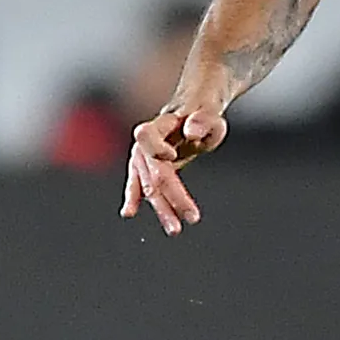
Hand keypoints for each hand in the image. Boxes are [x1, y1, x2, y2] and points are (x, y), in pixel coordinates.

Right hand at [122, 102, 228, 233]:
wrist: (192, 110)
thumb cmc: (203, 113)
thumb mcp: (211, 114)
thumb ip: (203, 121)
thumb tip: (191, 133)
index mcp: (161, 124)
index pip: (147, 136)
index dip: (155, 147)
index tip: (171, 156)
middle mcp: (146, 142)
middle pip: (154, 172)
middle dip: (170, 196)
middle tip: (191, 217)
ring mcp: (144, 156)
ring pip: (149, 185)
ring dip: (161, 207)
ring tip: (174, 229)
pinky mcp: (146, 167)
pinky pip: (139, 185)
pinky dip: (134, 198)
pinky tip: (128, 213)